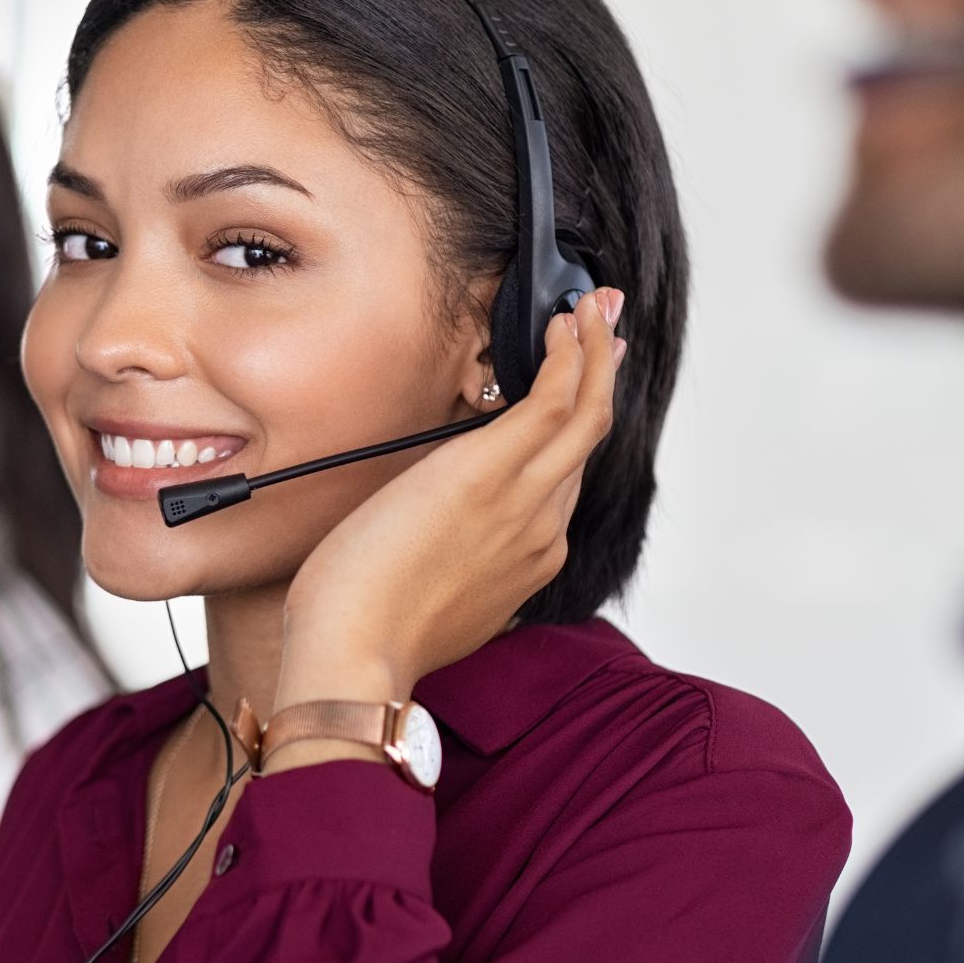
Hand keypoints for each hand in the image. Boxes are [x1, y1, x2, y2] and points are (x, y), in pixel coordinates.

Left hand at [271, 289, 623, 745]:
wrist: (356, 652)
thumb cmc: (371, 630)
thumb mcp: (430, 593)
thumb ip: (455, 559)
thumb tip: (438, 532)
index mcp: (527, 559)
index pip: (562, 479)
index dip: (574, 427)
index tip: (579, 391)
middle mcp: (542, 529)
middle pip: (588, 440)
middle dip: (603, 377)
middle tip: (608, 327)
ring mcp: (526, 500)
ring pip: (585, 413)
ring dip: (594, 354)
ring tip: (593, 310)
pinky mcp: (492, 470)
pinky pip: (554, 399)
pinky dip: (570, 356)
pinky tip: (567, 326)